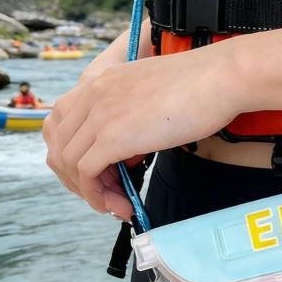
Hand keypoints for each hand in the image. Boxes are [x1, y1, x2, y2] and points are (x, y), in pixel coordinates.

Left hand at [43, 44, 240, 219]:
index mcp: (101, 80)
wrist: (222, 78)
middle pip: (59, 144)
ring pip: (68, 162)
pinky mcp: (112, 137)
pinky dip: (98, 195)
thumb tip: (129, 152)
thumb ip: (132, 117)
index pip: (63, 122)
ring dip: (89, 190)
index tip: (100, 172)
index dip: (74, 153)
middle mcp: (92, 94)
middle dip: (77, 177)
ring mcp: (99, 114)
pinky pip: (87, 174)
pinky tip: (120, 203)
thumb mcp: (153, 96)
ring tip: (117, 204)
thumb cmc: (203, 86)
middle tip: (105, 194)